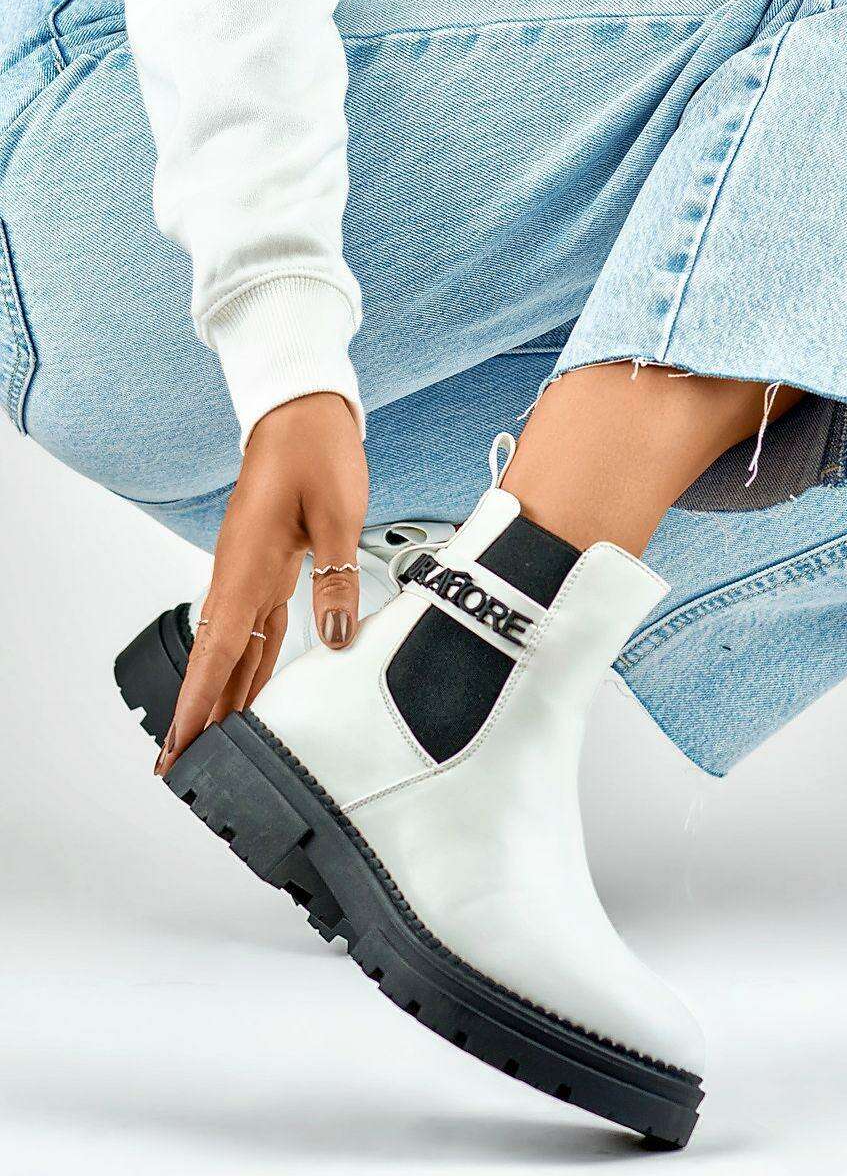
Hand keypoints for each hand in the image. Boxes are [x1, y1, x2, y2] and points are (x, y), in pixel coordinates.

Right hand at [155, 392, 367, 776]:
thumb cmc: (316, 452)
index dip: (199, 701)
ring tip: (213, 740)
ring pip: (233, 645)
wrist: (303, 412)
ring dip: (222, 691)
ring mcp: (251, 570)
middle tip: (182, 763)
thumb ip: (335, 580)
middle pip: (216, 656)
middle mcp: (241, 572)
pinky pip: (254, 626)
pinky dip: (248, 662)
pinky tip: (250, 689)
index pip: (219, 648)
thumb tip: (336, 640)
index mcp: (247, 563)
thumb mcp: (338, 514)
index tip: (179, 744)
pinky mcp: (268, 565)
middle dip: (200, 710)